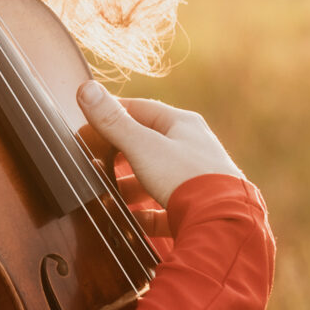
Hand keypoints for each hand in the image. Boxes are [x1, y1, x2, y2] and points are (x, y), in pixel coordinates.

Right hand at [77, 84, 240, 212]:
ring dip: (131, 187)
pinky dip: (147, 214)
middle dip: (119, 157)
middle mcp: (193, 146)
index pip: (140, 109)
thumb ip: (113, 122)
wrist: (224, 220)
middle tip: (96, 164)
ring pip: (156, 177)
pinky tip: (133, 222)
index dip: (112, 114)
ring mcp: (198, 176)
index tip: (89, 122)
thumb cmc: (186, 177)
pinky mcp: (199, 206)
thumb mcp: (143, 146)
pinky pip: (168, 208)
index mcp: (182, 124)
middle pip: (148, 145)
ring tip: (110, 197)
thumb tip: (86, 88)